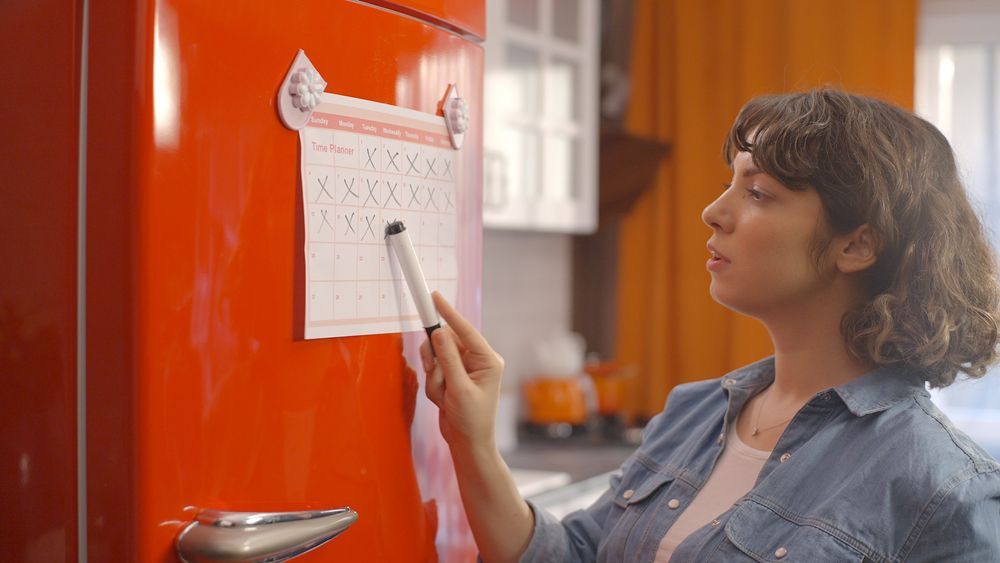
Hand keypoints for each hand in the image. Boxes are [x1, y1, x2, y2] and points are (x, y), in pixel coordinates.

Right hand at [420, 292, 503, 450]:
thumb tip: (438, 332)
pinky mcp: (453, 377)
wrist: (468, 443)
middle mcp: (477, 360)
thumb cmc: (471, 419)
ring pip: (436, 358)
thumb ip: (447, 359)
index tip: (434, 297)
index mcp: (487, 360)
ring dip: (434, 378)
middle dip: (436, 362)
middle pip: (445, 343)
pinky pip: (433, 371)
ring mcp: (464, 369)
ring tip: (444, 397)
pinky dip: (433, 385)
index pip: (465, 330)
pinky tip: (443, 400)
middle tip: (436, 377)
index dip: (448, 313)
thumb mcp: (459, 389)